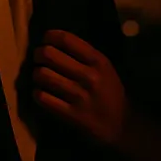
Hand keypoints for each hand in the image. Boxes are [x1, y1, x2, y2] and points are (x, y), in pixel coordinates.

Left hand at [32, 29, 128, 146]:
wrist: (123, 125)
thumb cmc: (110, 92)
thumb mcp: (105, 68)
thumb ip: (84, 54)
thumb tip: (54, 41)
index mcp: (98, 61)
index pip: (66, 40)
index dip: (50, 36)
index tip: (45, 39)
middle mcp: (89, 76)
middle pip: (49, 54)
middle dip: (38, 54)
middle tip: (38, 59)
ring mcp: (79, 96)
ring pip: (43, 75)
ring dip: (36, 74)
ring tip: (40, 76)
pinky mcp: (71, 115)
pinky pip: (43, 98)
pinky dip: (37, 93)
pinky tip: (41, 93)